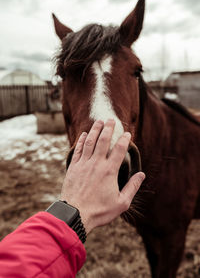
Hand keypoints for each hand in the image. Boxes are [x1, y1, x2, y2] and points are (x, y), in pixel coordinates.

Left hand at [61, 119, 144, 233]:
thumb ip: (132, 187)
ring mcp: (84, 164)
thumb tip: (142, 174)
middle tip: (111, 119)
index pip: (119, 150)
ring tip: (99, 121)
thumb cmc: (100, 211)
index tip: (127, 133)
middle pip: (103, 140)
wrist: (75, 214)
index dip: (124, 139)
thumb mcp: (121, 203)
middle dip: (108, 128)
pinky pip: (78, 150)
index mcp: (110, 171)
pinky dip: (82, 140)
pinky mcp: (74, 167)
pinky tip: (84, 134)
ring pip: (90, 142)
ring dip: (95, 130)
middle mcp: (97, 164)